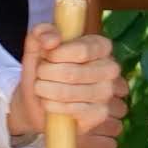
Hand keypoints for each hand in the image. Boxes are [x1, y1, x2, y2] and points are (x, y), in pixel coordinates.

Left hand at [5, 25, 127, 147]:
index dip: (56, 54)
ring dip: (45, 90)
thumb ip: (42, 33)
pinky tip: (49, 102)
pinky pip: (69, 109)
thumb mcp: (37, 46)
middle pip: (71, 73)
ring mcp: (107, 93)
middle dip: (45, 74)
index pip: (81, 50)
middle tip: (40, 74)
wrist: (39, 101)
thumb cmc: (43, 69)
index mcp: (101, 46)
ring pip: (67, 92)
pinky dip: (51, 106)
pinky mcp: (100, 114)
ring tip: (41, 87)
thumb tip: (52, 40)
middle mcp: (111, 69)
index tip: (45, 56)